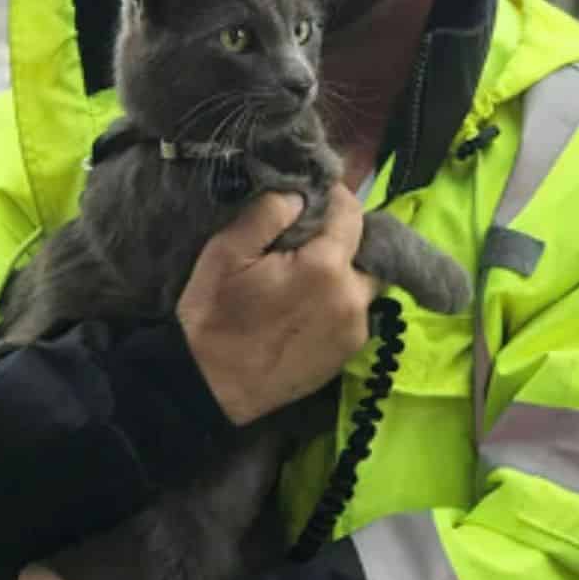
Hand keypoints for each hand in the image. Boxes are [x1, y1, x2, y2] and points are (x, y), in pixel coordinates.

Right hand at [177, 185, 382, 424]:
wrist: (211, 387)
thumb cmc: (213, 316)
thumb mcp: (225, 254)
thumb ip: (266, 215)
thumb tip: (299, 195)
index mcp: (325, 267)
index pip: (352, 214)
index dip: (335, 196)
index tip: (315, 192)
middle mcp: (352, 297)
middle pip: (367, 251)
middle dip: (344, 239)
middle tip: (308, 239)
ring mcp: (355, 330)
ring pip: (363, 284)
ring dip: (343, 272)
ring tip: (306, 275)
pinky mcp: (348, 354)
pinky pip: (354, 313)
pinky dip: (338, 301)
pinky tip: (306, 307)